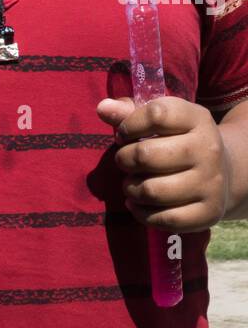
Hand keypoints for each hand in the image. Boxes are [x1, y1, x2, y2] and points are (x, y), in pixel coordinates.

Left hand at [96, 95, 230, 232]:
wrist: (224, 172)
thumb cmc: (180, 140)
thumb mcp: (163, 120)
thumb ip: (130, 111)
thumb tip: (102, 108)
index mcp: (198, 118)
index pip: (156, 114)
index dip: (129, 125)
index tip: (123, 134)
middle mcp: (209, 149)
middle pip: (147, 154)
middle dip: (125, 159)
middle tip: (124, 161)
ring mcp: (211, 183)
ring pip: (153, 190)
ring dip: (130, 188)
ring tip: (129, 184)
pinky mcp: (209, 213)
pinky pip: (165, 219)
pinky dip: (142, 214)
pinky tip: (137, 204)